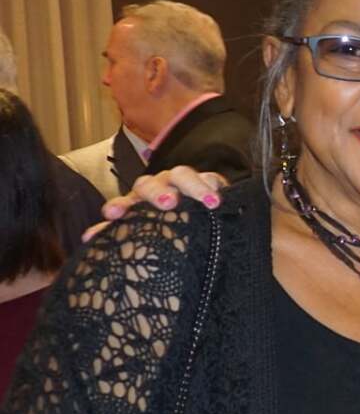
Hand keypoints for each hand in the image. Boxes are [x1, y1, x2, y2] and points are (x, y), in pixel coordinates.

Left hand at [86, 168, 229, 239]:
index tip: (112, 215)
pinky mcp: (210, 182)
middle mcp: (159, 188)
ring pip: (182, 175)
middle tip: (167, 204)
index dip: (119, 206)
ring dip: (193, 188)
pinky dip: (212, 185)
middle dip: (157, 192)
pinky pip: (211, 178)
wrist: (201, 232)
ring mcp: (184, 183)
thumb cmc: (166, 232)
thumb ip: (117, 235)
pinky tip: (218, 197)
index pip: (125, 202)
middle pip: (152, 184)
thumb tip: (87, 238)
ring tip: (208, 201)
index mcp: (139, 202)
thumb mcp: (142, 234)